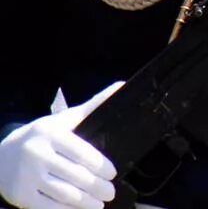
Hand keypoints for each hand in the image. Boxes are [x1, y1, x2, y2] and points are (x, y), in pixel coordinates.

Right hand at [0, 85, 120, 208]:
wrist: (1, 155)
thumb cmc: (41, 136)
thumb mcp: (63, 120)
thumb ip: (92, 106)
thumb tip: (121, 86)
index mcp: (51, 134)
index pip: (81, 152)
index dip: (100, 165)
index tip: (112, 173)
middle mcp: (37, 154)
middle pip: (75, 175)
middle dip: (97, 186)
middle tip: (110, 192)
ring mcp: (28, 176)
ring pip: (63, 193)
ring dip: (85, 202)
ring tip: (99, 204)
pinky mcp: (21, 195)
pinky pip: (48, 206)